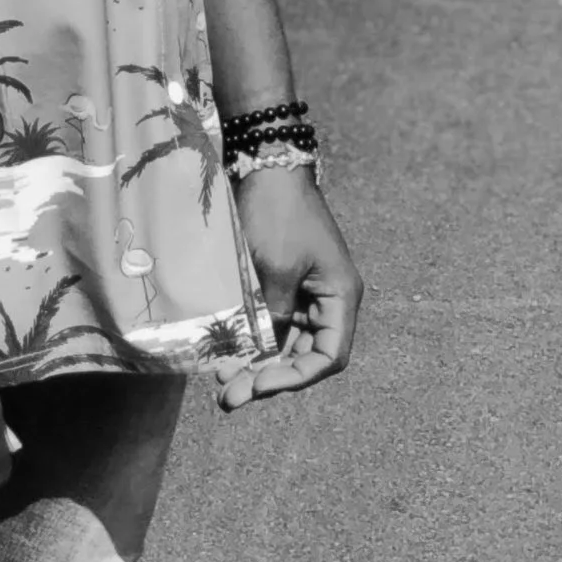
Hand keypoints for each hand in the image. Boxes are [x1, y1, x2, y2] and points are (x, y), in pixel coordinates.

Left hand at [217, 168, 362, 410]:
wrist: (266, 164)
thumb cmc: (278, 213)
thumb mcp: (276, 268)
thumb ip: (273, 314)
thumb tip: (264, 349)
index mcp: (340, 297)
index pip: (328, 356)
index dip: (295, 377)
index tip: (259, 386)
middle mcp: (328, 300)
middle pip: (304, 355)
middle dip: (268, 377)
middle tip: (229, 397)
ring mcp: (305, 292)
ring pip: (284, 343)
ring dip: (256, 363)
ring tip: (221, 381)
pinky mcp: (283, 282)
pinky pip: (271, 323)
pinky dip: (251, 340)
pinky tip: (225, 354)